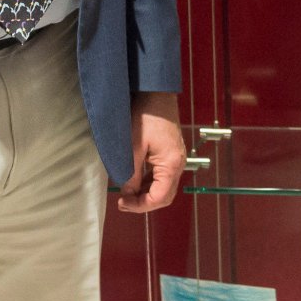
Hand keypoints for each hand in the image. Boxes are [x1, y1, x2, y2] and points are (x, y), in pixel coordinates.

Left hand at [118, 93, 184, 213]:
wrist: (157, 94)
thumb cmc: (146, 117)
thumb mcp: (133, 147)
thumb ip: (131, 173)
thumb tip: (127, 192)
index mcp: (172, 164)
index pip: (159, 197)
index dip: (140, 205)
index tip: (121, 202)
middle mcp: (179, 165)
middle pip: (164, 196)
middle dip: (143, 203)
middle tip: (123, 202)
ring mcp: (177, 159)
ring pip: (164, 188)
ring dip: (146, 194)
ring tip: (126, 193)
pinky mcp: (172, 154)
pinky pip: (162, 177)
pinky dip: (149, 183)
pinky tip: (134, 181)